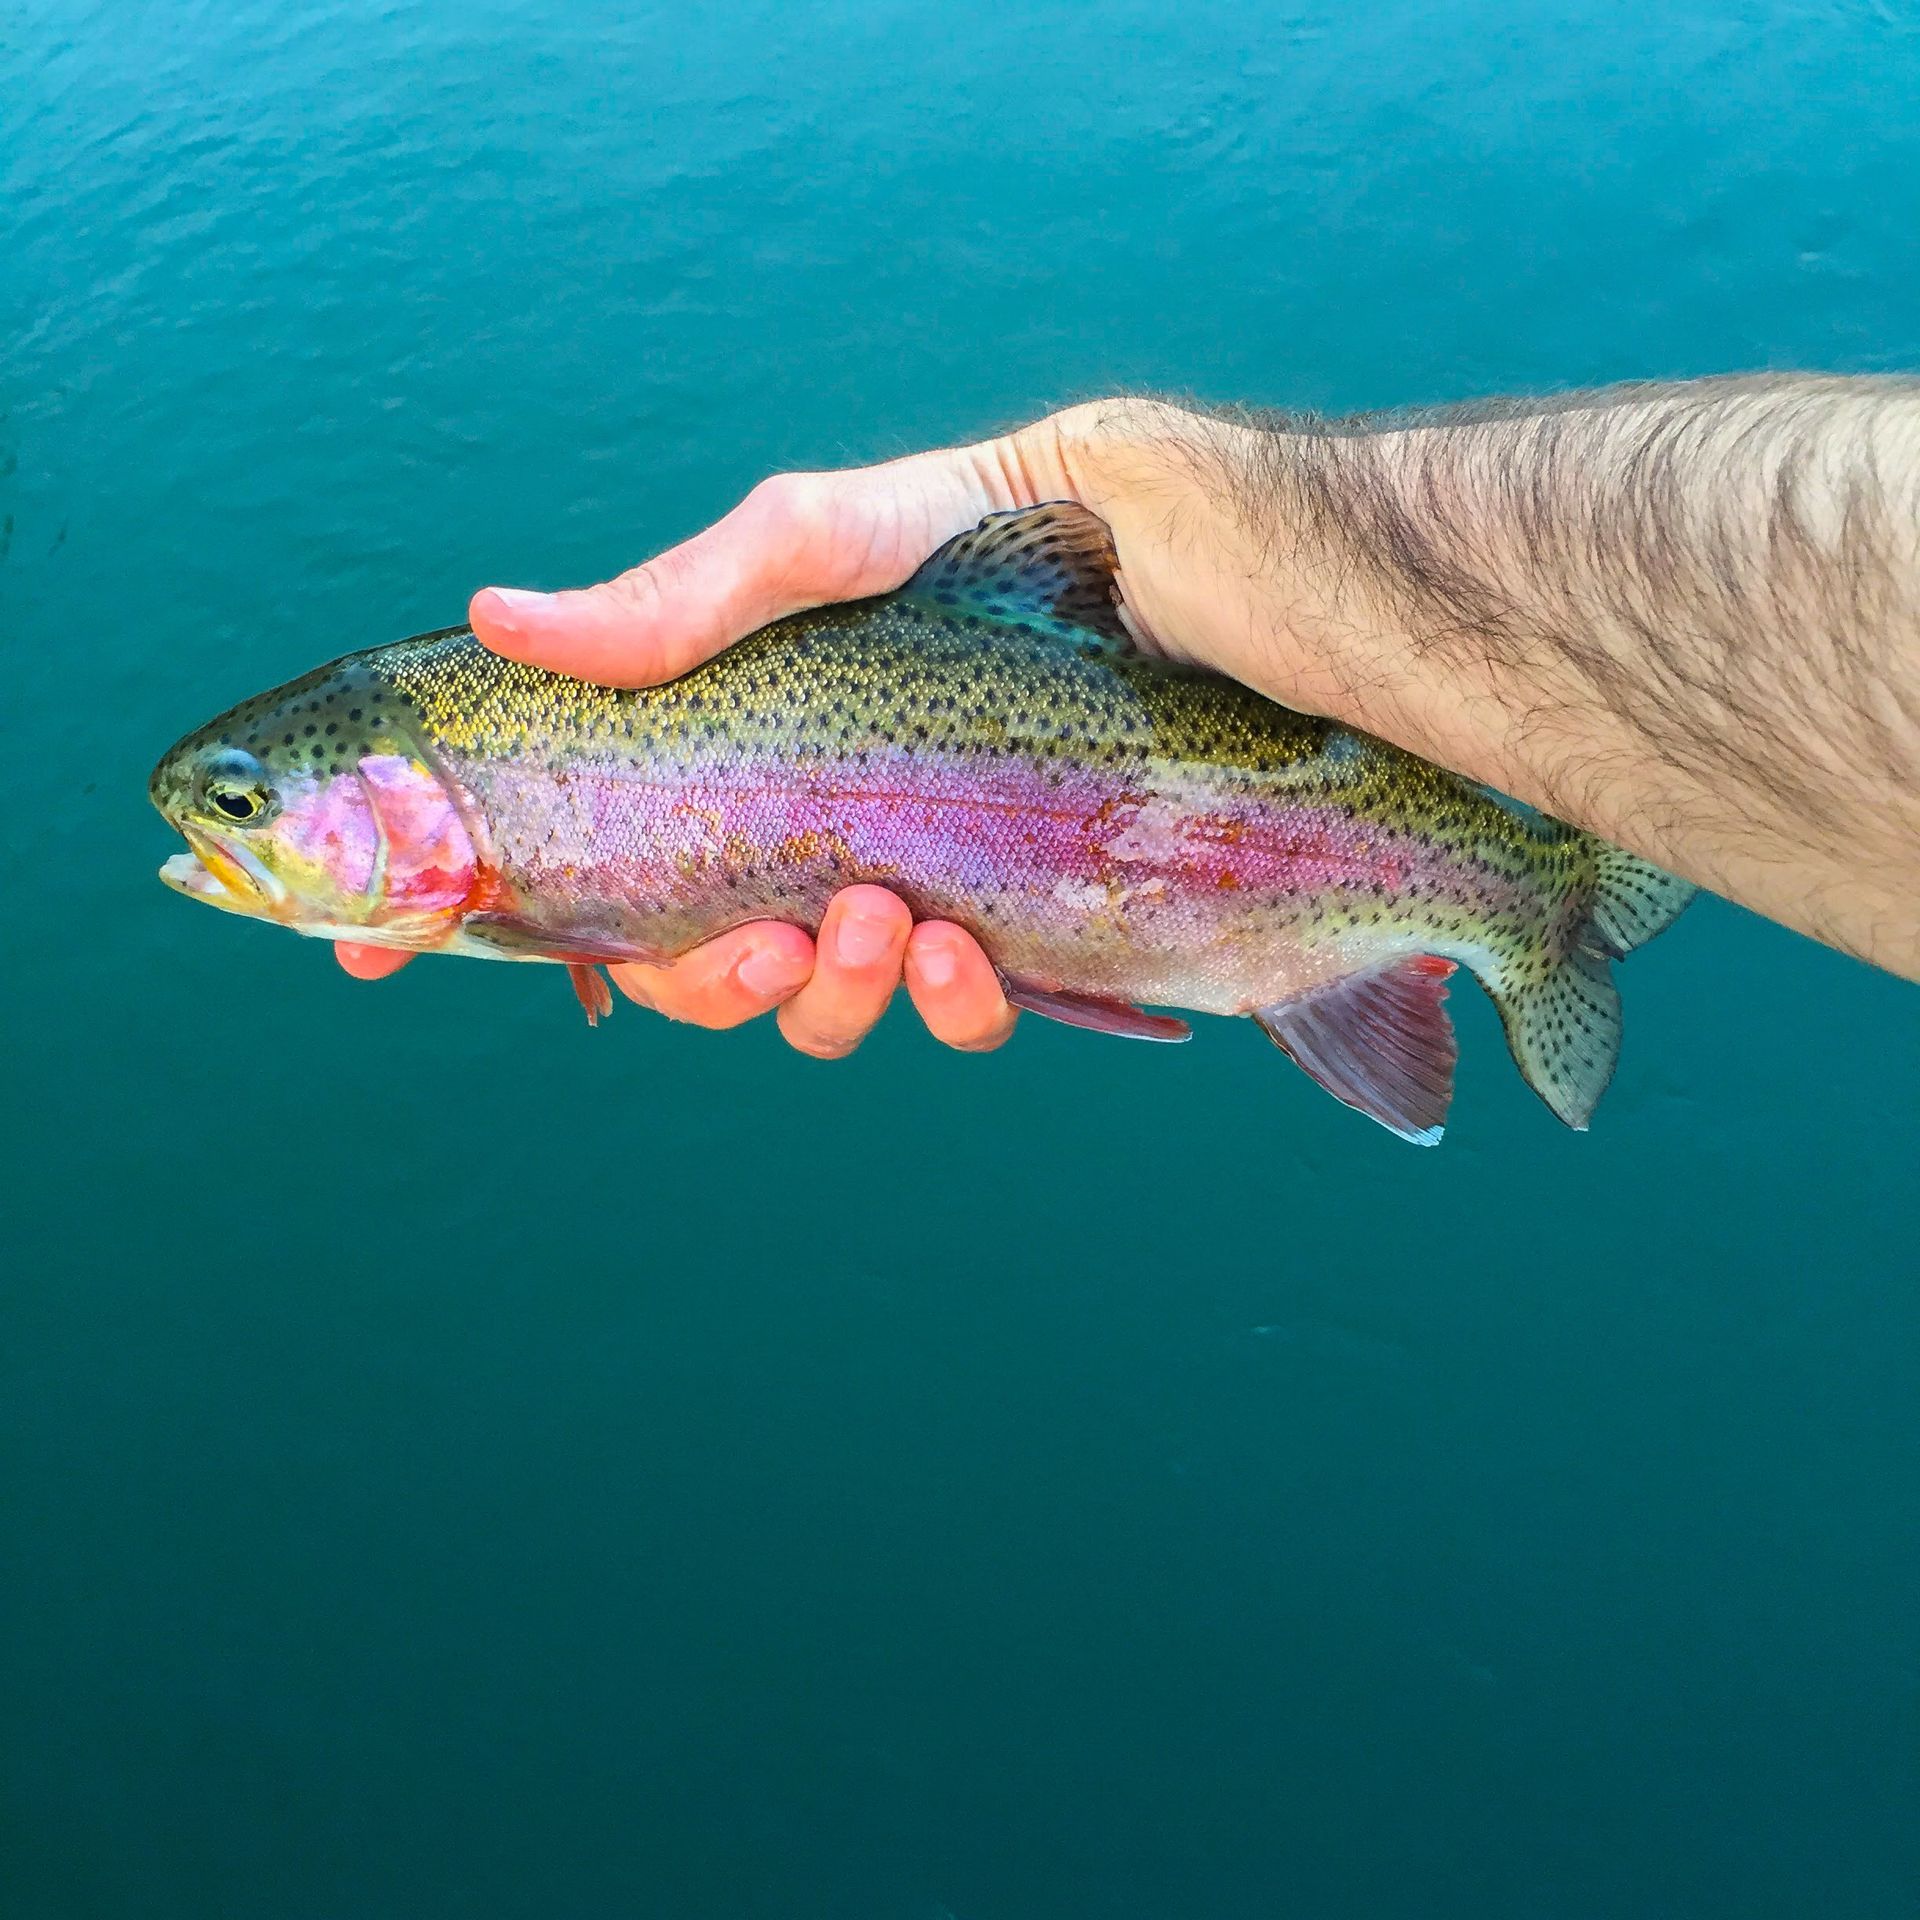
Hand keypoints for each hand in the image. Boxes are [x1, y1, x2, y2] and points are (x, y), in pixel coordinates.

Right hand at [336, 400, 1274, 1051]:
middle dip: (701, 979)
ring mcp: (905, 888)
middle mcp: (809, 827)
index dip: (481, 902)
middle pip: (685, 961)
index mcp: (741, 747)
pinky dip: (933, 1007)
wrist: (1204, 585)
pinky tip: (953, 949)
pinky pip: (939, 1017)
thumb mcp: (838, 541)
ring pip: (805, 1007)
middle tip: (762, 939)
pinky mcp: (1011, 937)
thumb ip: (687, 596)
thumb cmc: (1009, 538)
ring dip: (818, 997)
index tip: (382, 952)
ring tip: (875, 925)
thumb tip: (496, 615)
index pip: (581, 837)